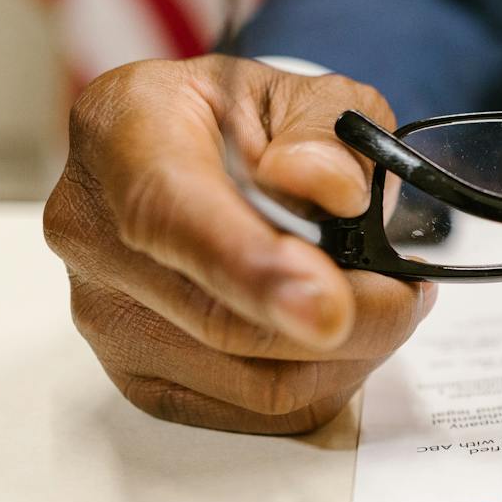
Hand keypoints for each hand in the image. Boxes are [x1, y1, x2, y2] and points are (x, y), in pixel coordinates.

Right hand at [45, 56, 433, 434]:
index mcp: (122, 135)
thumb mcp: (303, 90)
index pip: (172, 216)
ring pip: (254, 382)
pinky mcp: (140, 377)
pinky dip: (324, 380)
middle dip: (352, 320)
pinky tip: (345, 331)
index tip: (329, 307)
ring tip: (385, 301)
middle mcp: (92, 233)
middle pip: (227, 323)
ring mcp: (106, 316)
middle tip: (410, 289)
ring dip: (349, 355)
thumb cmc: (242, 119)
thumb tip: (331, 190)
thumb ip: (329, 129)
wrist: (188, 151)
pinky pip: (255, 411)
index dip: (252, 269)